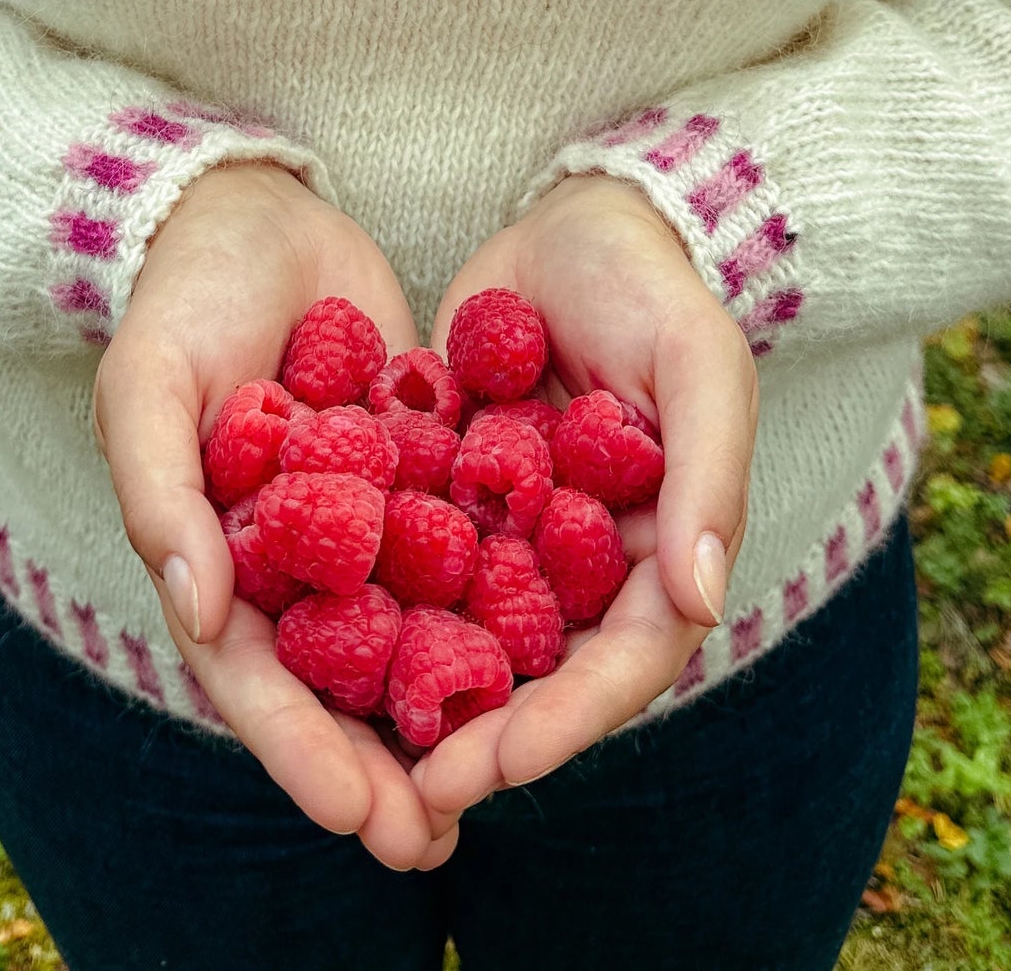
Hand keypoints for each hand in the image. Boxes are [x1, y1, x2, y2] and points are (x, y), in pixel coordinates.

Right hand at [92, 159, 454, 873]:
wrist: (252, 210)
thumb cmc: (181, 299)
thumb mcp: (150, 382)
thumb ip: (163, 493)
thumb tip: (198, 610)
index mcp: (215, 559)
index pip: (257, 680)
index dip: (302, 753)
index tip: (356, 816)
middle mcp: (289, 560)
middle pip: (339, 684)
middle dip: (384, 766)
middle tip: (437, 841)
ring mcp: (357, 521)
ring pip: (406, 636)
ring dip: (447, 710)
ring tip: (505, 780)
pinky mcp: (415, 473)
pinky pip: (458, 548)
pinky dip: (493, 602)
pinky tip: (553, 649)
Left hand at [413, 171, 758, 820]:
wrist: (579, 214)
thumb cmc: (655, 286)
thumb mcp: (699, 365)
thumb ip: (707, 475)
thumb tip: (699, 600)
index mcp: (656, 552)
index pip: (620, 664)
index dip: (564, 722)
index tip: (498, 764)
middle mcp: (580, 562)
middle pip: (534, 676)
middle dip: (479, 741)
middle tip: (410, 797)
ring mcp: (509, 530)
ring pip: (463, 636)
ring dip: (415, 699)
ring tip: (350, 756)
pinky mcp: (445, 491)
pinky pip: (406, 560)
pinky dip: (367, 604)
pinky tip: (303, 642)